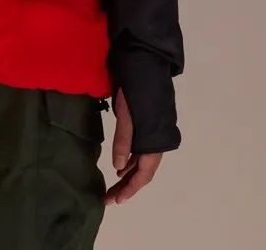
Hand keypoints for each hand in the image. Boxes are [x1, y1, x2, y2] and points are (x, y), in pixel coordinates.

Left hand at [104, 86, 162, 205]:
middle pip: (142, 171)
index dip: (130, 189)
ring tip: (113, 186)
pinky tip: (121, 164)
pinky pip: (140, 150)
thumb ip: (123, 141)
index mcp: (153, 142)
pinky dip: (130, 160)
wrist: (146, 63)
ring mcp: (151, 133)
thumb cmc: (135, 88)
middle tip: (109, 199)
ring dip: (128, 174)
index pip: (143, 174)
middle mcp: (155, 141)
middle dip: (127, 186)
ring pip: (141, 162)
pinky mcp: (146, 125)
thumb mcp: (126, 114)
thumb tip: (117, 168)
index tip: (116, 201)